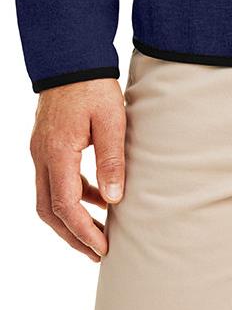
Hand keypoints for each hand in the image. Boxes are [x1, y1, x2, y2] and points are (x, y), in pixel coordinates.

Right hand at [30, 78, 126, 260]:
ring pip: (48, 198)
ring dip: (71, 218)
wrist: (71, 57)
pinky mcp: (46, 144)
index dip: (83, 232)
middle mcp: (42, 156)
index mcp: (57, 153)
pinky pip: (54, 180)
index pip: (65, 206)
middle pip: (50, 210)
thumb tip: (113, 199)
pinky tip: (96, 197)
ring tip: (99, 231)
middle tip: (97, 252)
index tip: (102, 248)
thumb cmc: (93, 86)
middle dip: (72, 235)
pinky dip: (72, 195)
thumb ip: (111, 159)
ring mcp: (40, 150)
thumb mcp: (110, 120)